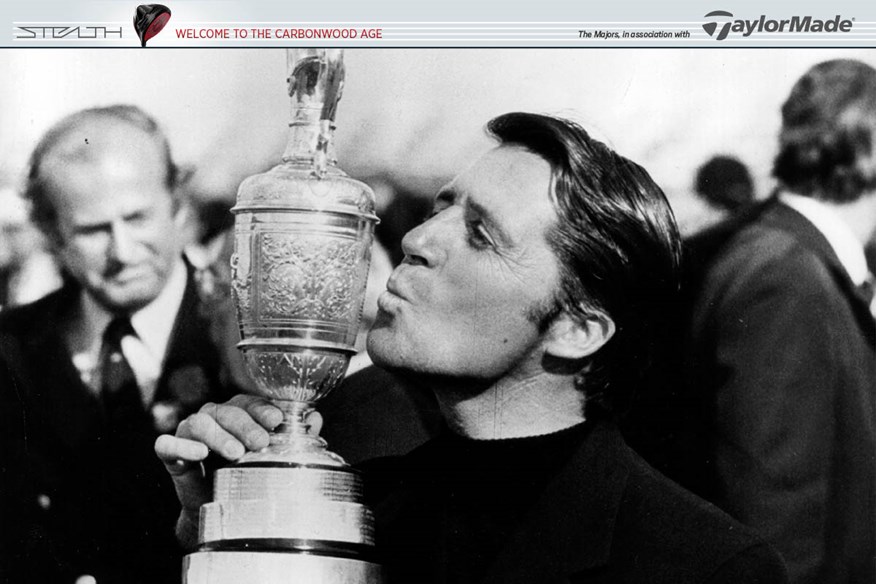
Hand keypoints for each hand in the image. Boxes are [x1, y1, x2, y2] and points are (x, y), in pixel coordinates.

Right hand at [154, 394, 322, 547]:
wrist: (216, 507)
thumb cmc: (244, 474)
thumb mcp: (271, 456)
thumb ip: (292, 437)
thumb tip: (316, 417)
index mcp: (237, 413)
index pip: (249, 402)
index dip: (262, 409)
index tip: (277, 420)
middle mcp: (213, 418)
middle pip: (226, 411)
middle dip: (245, 425)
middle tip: (260, 442)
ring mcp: (190, 434)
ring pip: (200, 423)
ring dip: (219, 436)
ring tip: (236, 453)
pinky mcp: (171, 453)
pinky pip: (167, 444)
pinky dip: (181, 447)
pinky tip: (198, 454)